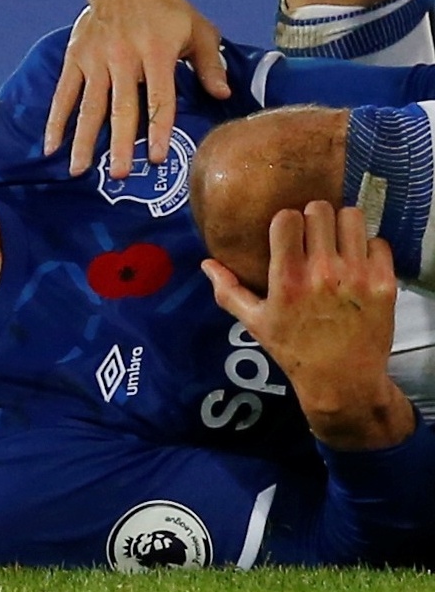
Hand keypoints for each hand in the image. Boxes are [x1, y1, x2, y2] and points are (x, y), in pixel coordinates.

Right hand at [44, 0, 228, 176]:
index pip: (160, 97)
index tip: (157, 158)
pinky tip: (51, 146)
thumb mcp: (197, 29)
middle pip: (122, 107)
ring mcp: (96, 58)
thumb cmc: (167, 10)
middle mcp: (125, 56)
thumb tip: (222, 95)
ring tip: (80, 170)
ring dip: (84, 140)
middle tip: (120, 175)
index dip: (159, 128)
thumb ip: (211, 63)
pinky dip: (56, 120)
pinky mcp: (76, 57)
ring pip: (90, 106)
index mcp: (158, 51)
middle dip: (121, 144)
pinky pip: (64, 93)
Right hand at [202, 201, 413, 450]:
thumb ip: (228, 291)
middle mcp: (322, 273)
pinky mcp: (385, 283)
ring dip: (342, 224)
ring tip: (337, 240)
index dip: (286, 220)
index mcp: (288, 280)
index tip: (287, 232)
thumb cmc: (295, 352)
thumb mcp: (255, 324)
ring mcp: (357, 276)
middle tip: (313, 232)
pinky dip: (368, 247)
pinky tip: (358, 261)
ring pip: (352, 217)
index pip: (287, 218)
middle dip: (313, 216)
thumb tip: (206, 263)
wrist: (343, 382)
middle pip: (320, 209)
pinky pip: (378, 241)